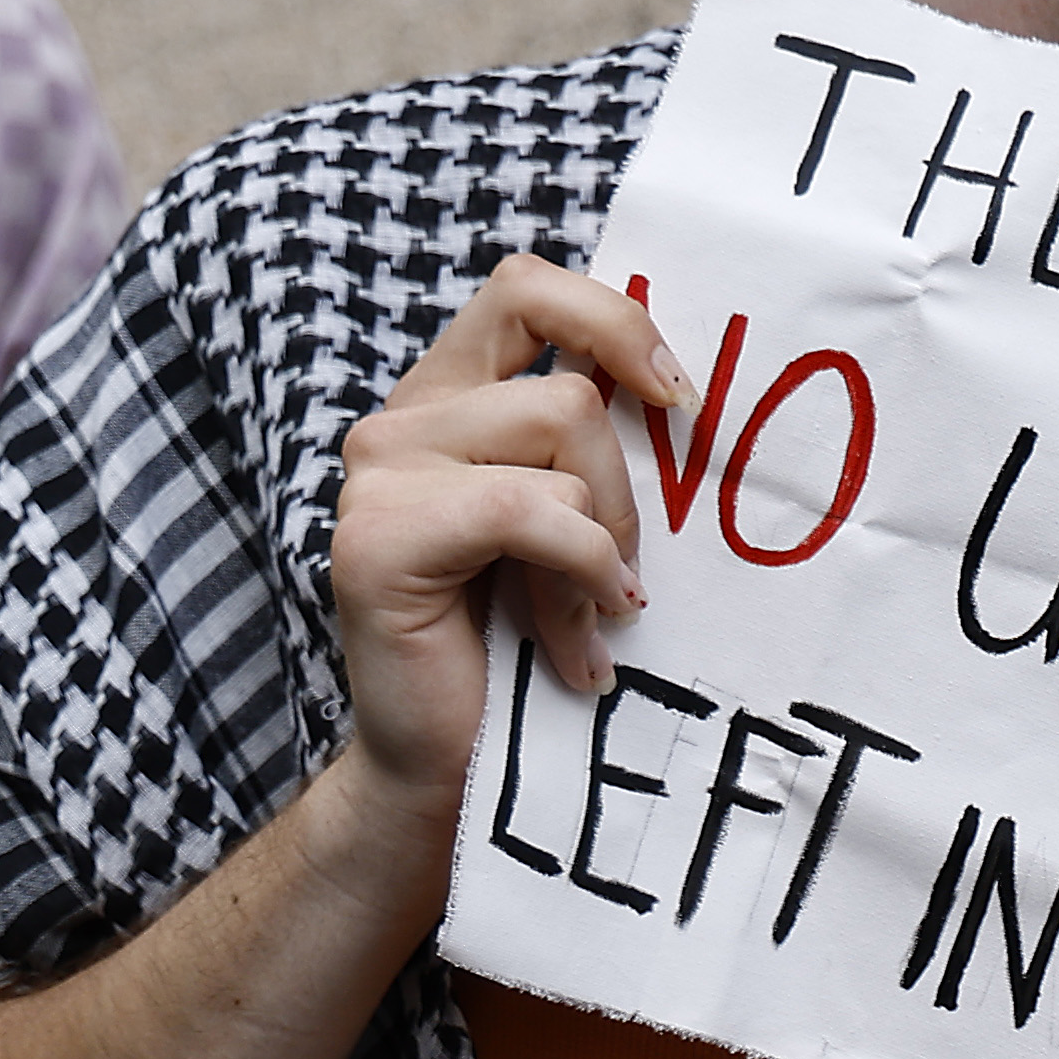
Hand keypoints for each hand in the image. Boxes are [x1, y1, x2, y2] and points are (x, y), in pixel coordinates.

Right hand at [320, 255, 691, 879]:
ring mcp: (377, 475)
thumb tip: (681, 391)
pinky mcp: (379, 537)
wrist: (450, 769)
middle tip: (627, 574)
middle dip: (625, 489)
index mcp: (446, 402)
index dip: (611, 319)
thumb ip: (586, 452)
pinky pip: (528, 510)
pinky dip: (581, 571)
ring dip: (602, 542)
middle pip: (566, 387)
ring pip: (557, 437)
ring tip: (591, 618)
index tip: (675, 396)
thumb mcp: (567, 527)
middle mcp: (399, 423)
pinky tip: (580, 638)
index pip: (526, 289)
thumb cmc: (523, 651)